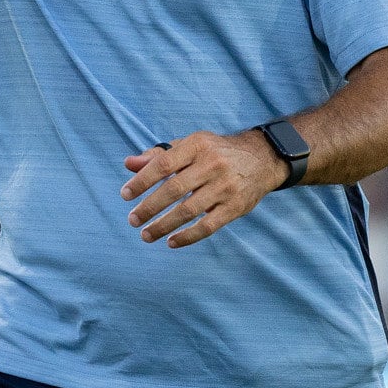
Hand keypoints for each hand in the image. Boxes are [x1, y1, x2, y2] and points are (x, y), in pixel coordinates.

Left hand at [121, 130, 286, 248]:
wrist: (262, 158)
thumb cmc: (215, 152)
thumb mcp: (190, 145)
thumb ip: (158, 155)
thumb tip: (128, 164)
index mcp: (197, 145)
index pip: (163, 164)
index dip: (141, 181)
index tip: (125, 195)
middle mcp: (212, 164)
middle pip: (174, 189)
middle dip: (149, 207)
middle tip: (133, 220)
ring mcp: (225, 187)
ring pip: (188, 211)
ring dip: (163, 225)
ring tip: (146, 235)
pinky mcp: (235, 207)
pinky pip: (208, 226)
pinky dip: (187, 237)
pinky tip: (171, 242)